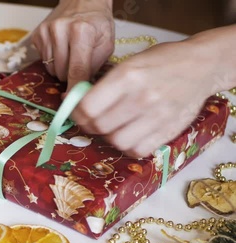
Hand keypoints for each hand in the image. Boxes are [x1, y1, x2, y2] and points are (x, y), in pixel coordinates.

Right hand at [31, 0, 113, 91]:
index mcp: (81, 31)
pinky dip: (53, 60)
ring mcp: (45, 32)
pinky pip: (43, 61)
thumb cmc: (97, 23)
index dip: (75, 90)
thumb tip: (81, 93)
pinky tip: (61, 48)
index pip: (76, 70)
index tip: (75, 105)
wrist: (83, 1)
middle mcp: (60, 29)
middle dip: (71, 76)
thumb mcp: (107, 44)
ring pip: (50, 69)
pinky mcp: (37, 34)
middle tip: (80, 66)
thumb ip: (95, 68)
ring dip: (61, 69)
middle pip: (61, 72)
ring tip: (71, 54)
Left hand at [71, 32, 232, 157]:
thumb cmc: (160, 62)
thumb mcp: (128, 64)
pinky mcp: (169, 130)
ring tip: (112, 128)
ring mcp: (157, 116)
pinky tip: (129, 136)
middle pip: (99, 126)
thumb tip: (70, 101)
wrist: (201, 66)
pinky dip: (128, 147)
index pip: (88, 106)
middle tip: (92, 122)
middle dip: (89, 126)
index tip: (76, 112)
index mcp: (127, 76)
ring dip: (108, 137)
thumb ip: (102, 85)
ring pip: (117, 141)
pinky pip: (138, 150)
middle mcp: (141, 97)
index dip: (76, 113)